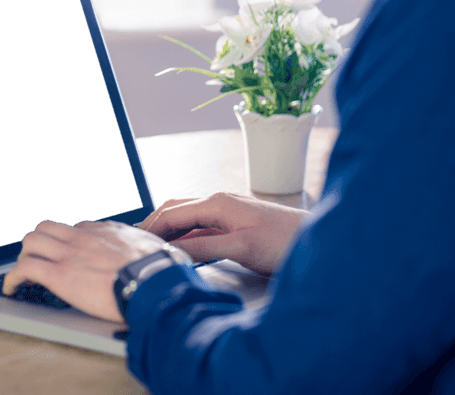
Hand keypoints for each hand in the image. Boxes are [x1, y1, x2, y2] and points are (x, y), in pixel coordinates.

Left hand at [2, 220, 169, 322]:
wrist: (154, 282)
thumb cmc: (162, 271)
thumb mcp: (159, 250)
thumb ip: (151, 250)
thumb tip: (165, 256)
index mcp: (108, 231)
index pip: (78, 228)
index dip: (69, 242)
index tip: (69, 254)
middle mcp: (85, 236)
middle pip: (47, 227)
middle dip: (39, 242)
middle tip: (39, 259)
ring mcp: (70, 253)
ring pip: (31, 241)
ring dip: (25, 256)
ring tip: (24, 273)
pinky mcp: (60, 274)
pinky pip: (25, 268)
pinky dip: (13, 277)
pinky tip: (12, 288)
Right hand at [138, 192, 308, 273]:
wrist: (321, 244)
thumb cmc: (287, 241)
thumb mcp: (242, 248)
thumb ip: (206, 248)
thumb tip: (175, 251)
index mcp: (218, 203)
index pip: (172, 213)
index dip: (151, 227)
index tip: (133, 242)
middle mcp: (221, 203)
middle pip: (177, 210)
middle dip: (155, 224)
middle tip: (136, 243)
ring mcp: (229, 214)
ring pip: (189, 220)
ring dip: (170, 231)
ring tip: (153, 247)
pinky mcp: (238, 226)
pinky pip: (203, 229)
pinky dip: (187, 237)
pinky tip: (183, 250)